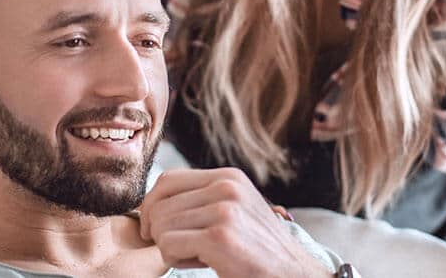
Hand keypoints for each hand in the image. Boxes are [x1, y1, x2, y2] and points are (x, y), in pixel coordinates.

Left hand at [139, 168, 331, 277]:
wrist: (293, 275)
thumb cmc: (259, 250)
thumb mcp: (237, 210)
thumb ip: (205, 198)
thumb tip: (155, 200)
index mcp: (229, 177)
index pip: (168, 180)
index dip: (152, 205)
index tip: (155, 228)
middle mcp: (226, 187)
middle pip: (159, 204)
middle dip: (159, 231)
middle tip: (180, 248)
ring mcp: (224, 211)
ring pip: (160, 226)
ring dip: (171, 248)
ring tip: (198, 256)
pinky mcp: (219, 238)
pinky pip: (168, 246)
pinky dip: (177, 260)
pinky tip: (203, 263)